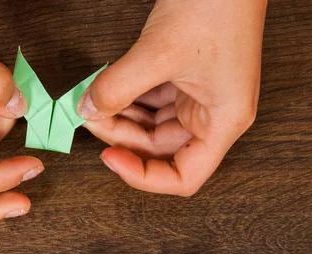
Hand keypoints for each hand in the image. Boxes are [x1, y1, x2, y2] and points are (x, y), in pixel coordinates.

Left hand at [77, 0, 267, 195]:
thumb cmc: (218, 4)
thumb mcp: (159, 52)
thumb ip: (118, 87)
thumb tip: (88, 110)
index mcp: (224, 121)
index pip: (184, 177)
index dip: (144, 176)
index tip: (111, 158)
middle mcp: (214, 115)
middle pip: (161, 149)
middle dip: (122, 138)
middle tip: (91, 119)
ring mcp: (200, 97)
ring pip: (153, 126)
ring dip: (121, 118)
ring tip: (93, 103)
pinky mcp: (186, 79)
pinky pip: (152, 102)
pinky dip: (128, 99)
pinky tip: (107, 90)